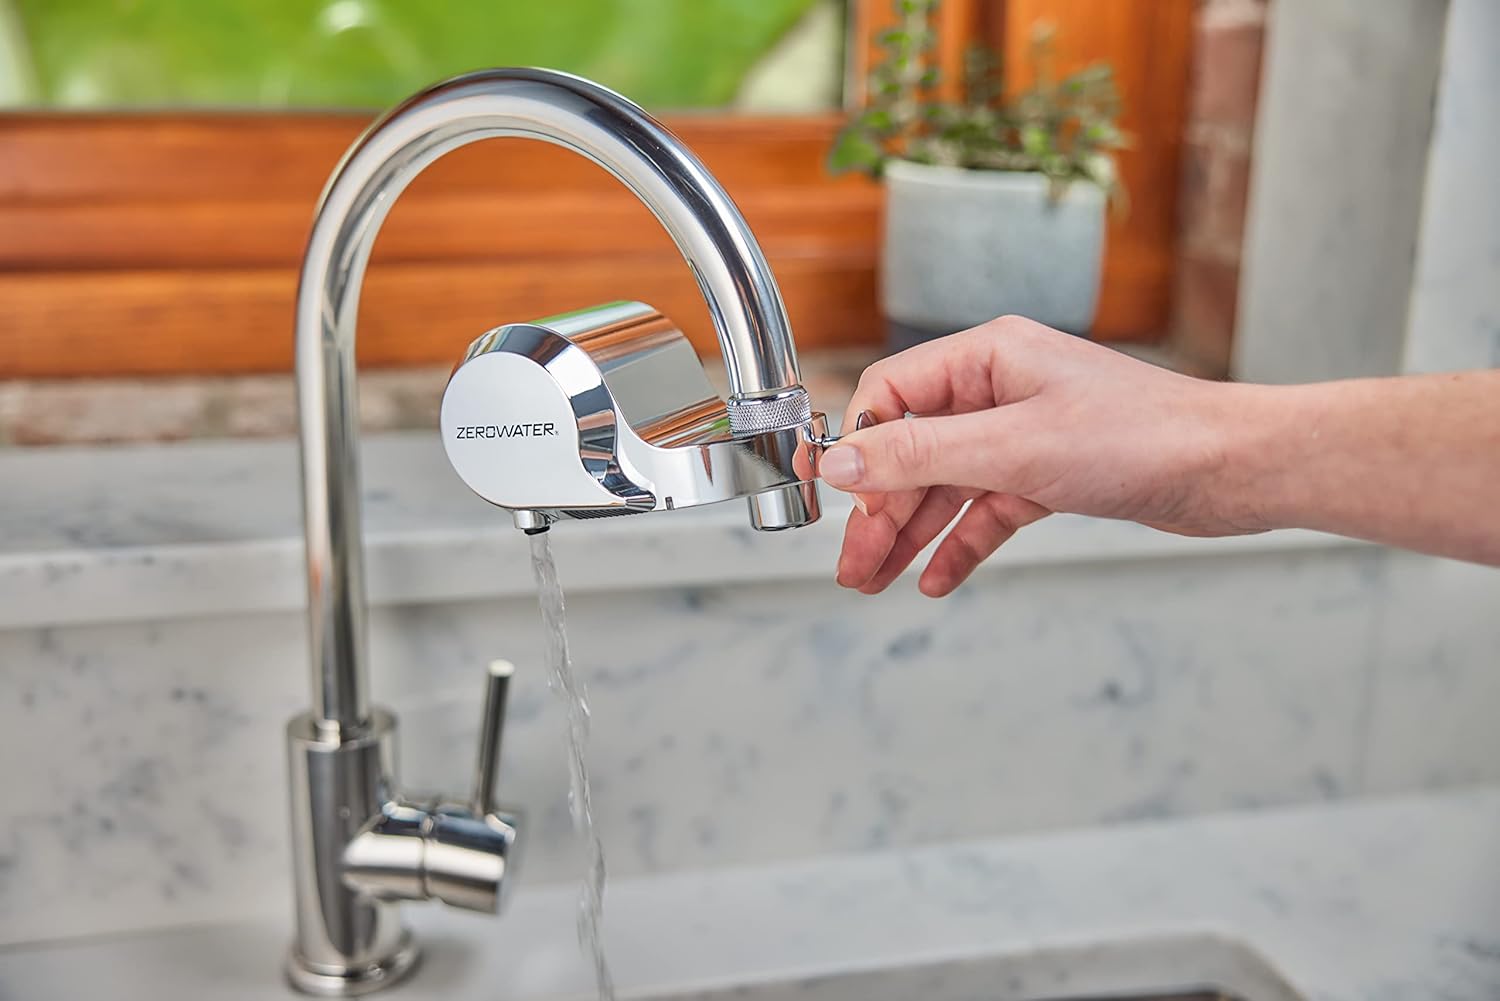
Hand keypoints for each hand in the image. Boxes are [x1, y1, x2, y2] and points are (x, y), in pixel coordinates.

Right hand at [819, 315, 1256, 595]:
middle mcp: (1000, 390)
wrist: (1232, 470)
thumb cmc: (1144, 437)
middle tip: (853, 566)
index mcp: (987, 358)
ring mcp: (1025, 433)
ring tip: (876, 581)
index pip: (891, 395)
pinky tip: (936, 578)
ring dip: (910, 534)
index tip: (833, 501)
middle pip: (913, 451)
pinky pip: (987, 510)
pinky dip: (961, 543)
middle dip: (879, 511)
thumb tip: (845, 464)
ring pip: (946, 487)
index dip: (858, 450)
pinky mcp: (1051, 473)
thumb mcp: (1016, 448)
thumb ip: (922, 456)